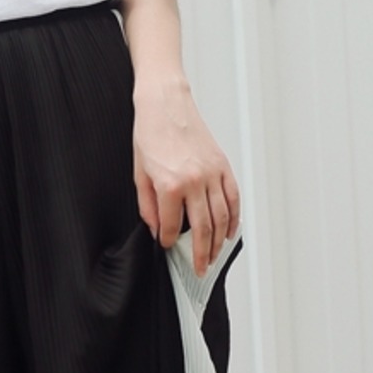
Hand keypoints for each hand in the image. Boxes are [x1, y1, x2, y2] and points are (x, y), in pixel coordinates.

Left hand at [132, 76, 240, 276]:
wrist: (166, 104)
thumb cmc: (150, 133)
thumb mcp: (139, 173)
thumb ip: (148, 206)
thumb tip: (156, 228)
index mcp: (170, 185)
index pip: (170, 226)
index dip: (168, 241)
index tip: (167, 246)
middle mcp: (195, 181)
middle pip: (202, 229)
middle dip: (200, 253)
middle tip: (199, 269)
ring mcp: (212, 174)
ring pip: (221, 218)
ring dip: (218, 242)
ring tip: (213, 257)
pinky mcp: (223, 166)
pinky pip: (233, 199)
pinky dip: (233, 219)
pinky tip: (228, 233)